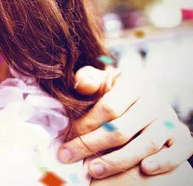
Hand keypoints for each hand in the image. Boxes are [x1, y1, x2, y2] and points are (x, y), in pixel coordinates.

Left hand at [59, 65, 192, 178]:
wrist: (142, 101)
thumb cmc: (113, 91)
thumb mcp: (99, 81)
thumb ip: (88, 79)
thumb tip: (83, 85)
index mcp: (135, 82)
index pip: (109, 106)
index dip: (86, 123)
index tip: (68, 135)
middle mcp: (155, 100)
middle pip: (122, 128)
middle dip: (91, 145)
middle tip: (68, 156)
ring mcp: (169, 119)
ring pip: (147, 144)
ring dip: (119, 160)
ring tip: (94, 170)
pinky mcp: (181, 137)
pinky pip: (179, 152)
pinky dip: (164, 162)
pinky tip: (144, 170)